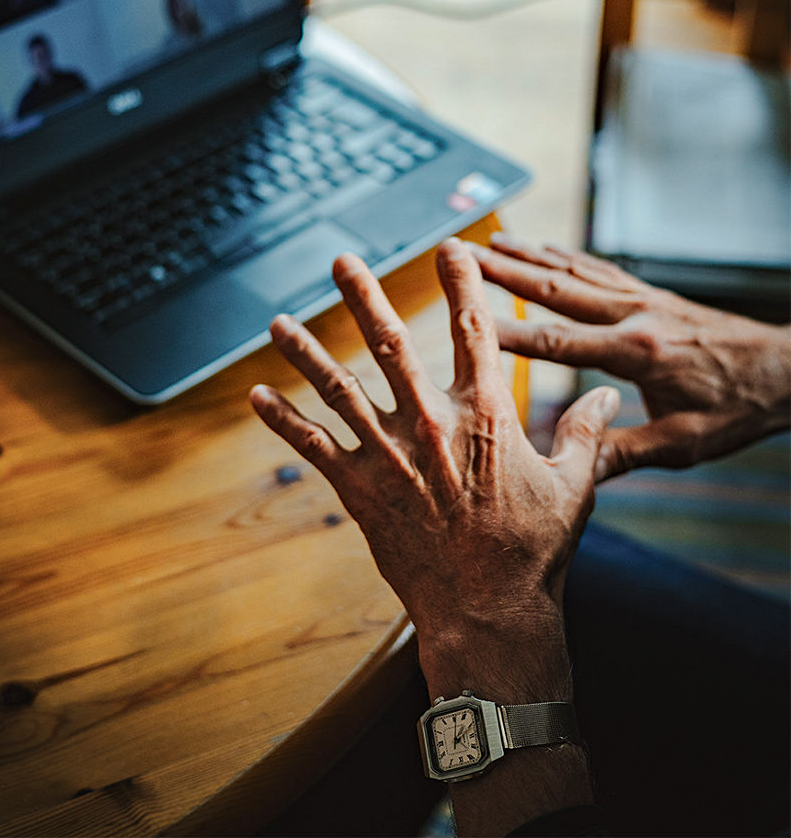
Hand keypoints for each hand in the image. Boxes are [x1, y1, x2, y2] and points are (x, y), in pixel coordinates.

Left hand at [250, 239, 618, 696]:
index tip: (449, 249)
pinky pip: (312, 447)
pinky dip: (283, 420)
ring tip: (279, 320)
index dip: (460, 284)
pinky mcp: (359, 491)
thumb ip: (587, 434)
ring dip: (307, 351)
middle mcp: (431, 423)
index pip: (472, 331)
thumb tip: (608, 396)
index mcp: (485, 414)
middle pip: (391, 344)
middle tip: (344, 260)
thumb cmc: (535, 552)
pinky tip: (257, 396)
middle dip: (364, 297)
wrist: (489, 615)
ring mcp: (389, 455)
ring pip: (339, 388)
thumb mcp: (575, 487)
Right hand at [472, 235, 790, 480]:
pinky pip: (597, 269)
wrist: (789, 369)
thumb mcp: (683, 444)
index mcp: (638, 354)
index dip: (507, 333)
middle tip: (461, 255)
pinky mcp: (650, 294)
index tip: (465, 321)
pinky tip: (542, 248)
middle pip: (556, 290)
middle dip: (503, 273)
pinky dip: (564, 255)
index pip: (558, 343)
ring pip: (573, 271)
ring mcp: (642, 299)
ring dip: (527, 255)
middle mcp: (634, 316)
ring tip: (487, 242)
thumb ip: (623, 452)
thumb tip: (571, 473)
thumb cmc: (738, 409)